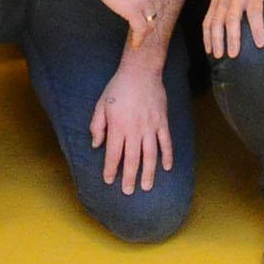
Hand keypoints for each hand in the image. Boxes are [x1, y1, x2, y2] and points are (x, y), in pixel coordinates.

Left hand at [89, 64, 174, 193]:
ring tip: (146, 187)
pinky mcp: (162, 122)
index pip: (114, 154)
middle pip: (132, 159)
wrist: (141, 71)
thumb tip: (96, 145)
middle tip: (128, 192)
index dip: (111, 169)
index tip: (109, 180)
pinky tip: (167, 168)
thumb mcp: (101, 104)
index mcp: (118, 126)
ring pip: (150, 155)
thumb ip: (97, 125)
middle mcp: (135, 130)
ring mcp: (150, 127)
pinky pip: (166, 143)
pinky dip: (167, 156)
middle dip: (129, 177)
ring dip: (148, 173)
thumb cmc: (118, 88)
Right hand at [201, 0, 263, 59]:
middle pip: (232, 18)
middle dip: (232, 37)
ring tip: (218, 55)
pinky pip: (207, 19)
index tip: (260, 44)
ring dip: (216, 39)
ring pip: (216, 20)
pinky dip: (207, 35)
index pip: (255, 11)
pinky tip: (209, 48)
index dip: (257, 28)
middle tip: (234, 55)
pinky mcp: (214, 2)